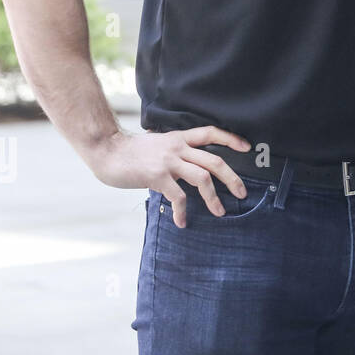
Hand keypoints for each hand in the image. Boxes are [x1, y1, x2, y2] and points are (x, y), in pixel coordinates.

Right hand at [84, 126, 252, 228]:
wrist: (106, 150)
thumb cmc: (131, 151)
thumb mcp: (159, 144)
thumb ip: (175, 151)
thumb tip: (188, 164)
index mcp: (179, 138)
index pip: (211, 132)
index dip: (231, 138)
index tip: (247, 147)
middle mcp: (178, 147)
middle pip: (215, 160)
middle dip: (232, 178)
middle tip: (242, 193)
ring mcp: (169, 161)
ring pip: (203, 178)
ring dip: (213, 198)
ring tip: (220, 212)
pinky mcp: (157, 176)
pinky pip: (178, 196)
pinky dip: (182, 211)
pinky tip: (182, 222)